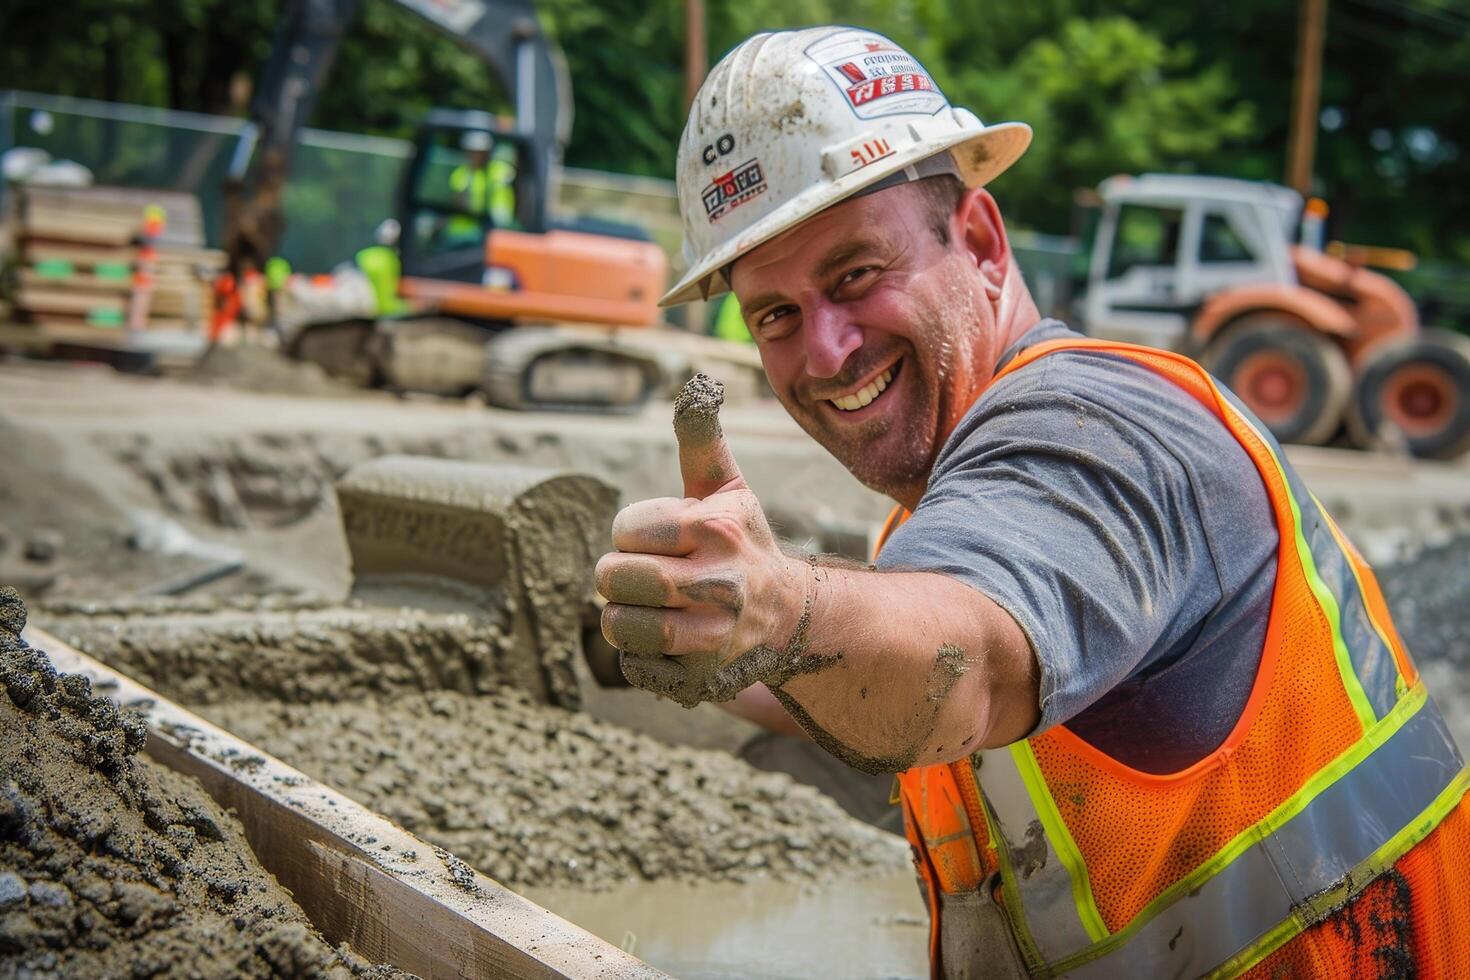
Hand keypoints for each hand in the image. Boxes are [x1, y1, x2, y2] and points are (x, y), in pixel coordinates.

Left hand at [596, 375, 808, 706]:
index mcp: (715, 528)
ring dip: (624, 616)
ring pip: (618, 626)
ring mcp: (711, 636)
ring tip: (655, 607)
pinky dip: (641, 655)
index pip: (624, 530)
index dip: (633, 535)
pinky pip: (633, 666)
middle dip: (618, 576)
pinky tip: (672, 640)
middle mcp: (718, 583)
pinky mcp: (701, 677)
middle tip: (646, 576)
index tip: (663, 540)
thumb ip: (702, 438)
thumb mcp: (727, 488)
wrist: (789, 615)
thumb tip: (697, 384)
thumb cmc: (742, 542)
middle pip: (612, 579)